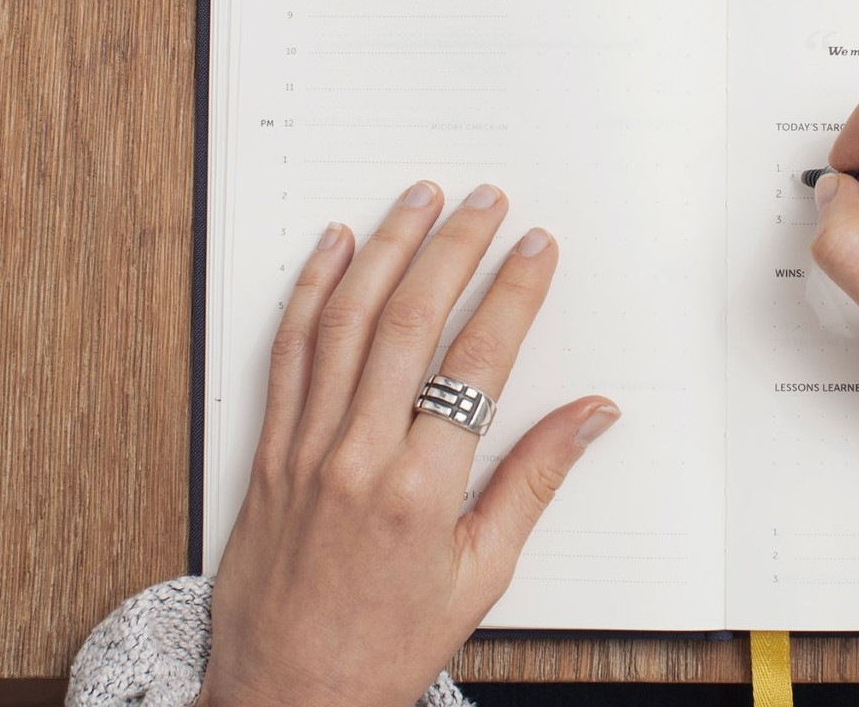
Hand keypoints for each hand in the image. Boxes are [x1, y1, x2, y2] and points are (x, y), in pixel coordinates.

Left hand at [200, 182, 619, 706]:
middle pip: (409, 323)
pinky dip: (310, 292)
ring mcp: (304, 449)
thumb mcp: (482, 575)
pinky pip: (288, 353)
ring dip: (384, 249)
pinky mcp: (267, 452)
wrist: (287, 695)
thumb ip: (534, 481)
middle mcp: (358, 458)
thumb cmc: (387, 646)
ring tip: (418, 200)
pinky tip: (333, 249)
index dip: (511, 294)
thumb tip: (591, 416)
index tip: (535, 249)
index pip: (477, 363)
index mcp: (423, 491)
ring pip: (344, 323)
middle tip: (485, 202)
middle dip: (453, 250)